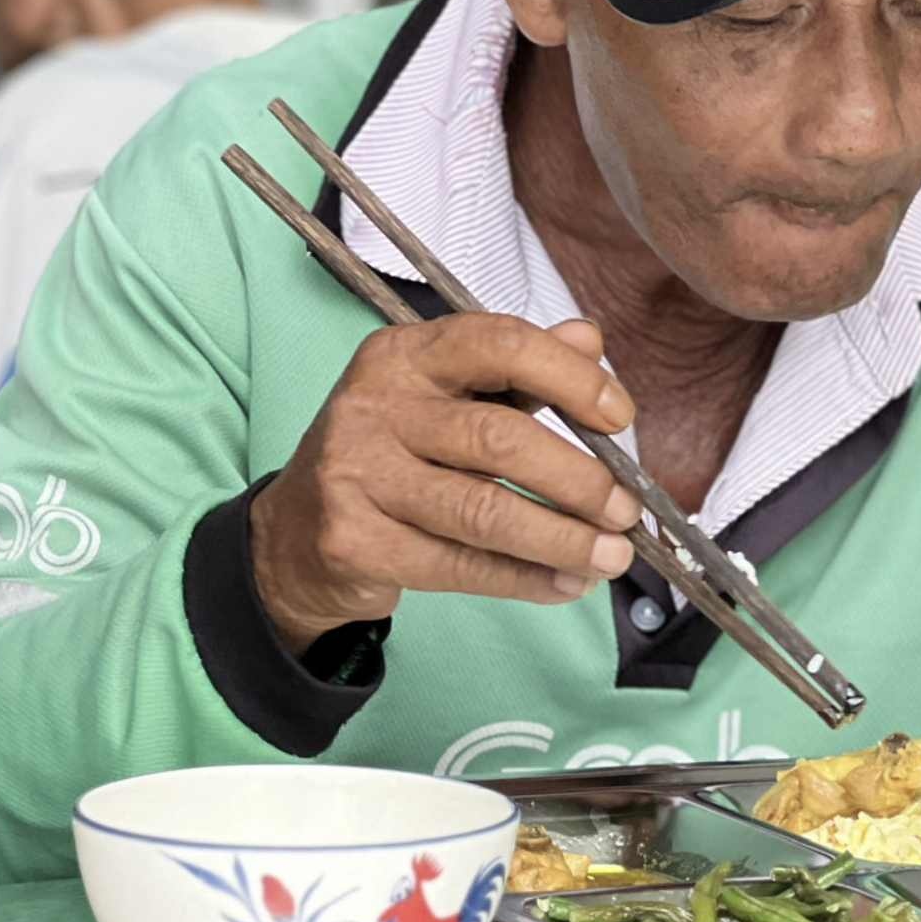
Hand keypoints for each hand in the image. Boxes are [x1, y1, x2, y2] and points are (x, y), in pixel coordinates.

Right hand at [252, 315, 643, 651]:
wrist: (295, 533)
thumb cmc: (389, 454)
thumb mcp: (443, 397)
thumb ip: (515, 368)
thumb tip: (587, 338)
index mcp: (403, 355)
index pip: (498, 344)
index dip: (570, 378)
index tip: (619, 416)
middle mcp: (374, 406)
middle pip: (498, 439)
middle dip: (578, 480)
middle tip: (624, 510)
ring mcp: (357, 475)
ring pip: (483, 511)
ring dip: (561, 540)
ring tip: (609, 556)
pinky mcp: (355, 542)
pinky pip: (460, 566)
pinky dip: (523, 579)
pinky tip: (563, 583)